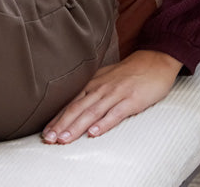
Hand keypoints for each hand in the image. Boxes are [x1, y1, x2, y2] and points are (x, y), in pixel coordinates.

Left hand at [42, 50, 181, 143]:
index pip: (71, 103)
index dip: (57, 119)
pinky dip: (104, 123)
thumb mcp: (106, 79)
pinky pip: (115, 113)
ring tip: (64, 139)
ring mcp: (116, 93)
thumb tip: (74, 107)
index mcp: (93, 84)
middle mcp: (101, 88)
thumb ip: (91, 92)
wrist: (154, 61)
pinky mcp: (131, 100)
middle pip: (77, 108)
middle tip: (48, 139)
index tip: (45, 133)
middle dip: (61, 125)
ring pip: (92, 112)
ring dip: (77, 126)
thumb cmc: (129, 73)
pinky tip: (94, 133)